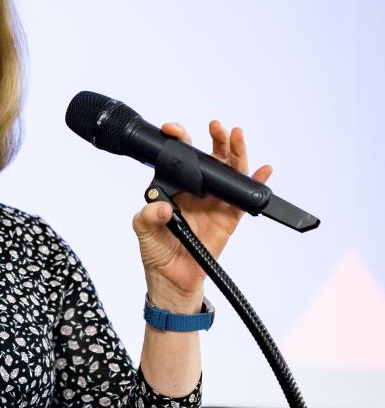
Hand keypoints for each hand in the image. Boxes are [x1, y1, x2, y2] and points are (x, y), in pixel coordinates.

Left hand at [131, 119, 271, 308]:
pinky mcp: (229, 218)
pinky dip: (257, 183)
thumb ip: (149, 216)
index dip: (178, 140)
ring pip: (230, 171)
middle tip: (216, 127)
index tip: (173, 130)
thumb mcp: (143, 231)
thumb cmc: (156, 253)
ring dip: (236, 152)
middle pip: (210, 157)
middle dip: (215, 139)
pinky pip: (245, 198)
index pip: (178, 158)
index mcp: (175, 187)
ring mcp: (215, 202)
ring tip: (237, 136)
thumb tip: (165, 207)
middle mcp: (197, 190)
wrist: (172, 280)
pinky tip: (264, 170)